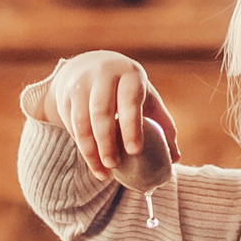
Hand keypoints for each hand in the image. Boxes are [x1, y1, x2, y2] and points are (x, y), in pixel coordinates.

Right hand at [23, 51, 175, 182]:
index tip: (135, 152)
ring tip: (103, 172)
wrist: (89, 67)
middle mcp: (103, 76)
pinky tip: (92, 162)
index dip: (131, 127)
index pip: (129, 101)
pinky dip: (82, 147)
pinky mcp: (66, 97)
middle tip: (114, 166)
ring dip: (90, 150)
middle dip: (107, 142)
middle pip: (101, 112)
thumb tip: (175, 158)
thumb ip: (163, 125)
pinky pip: (71, 126)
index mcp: (130, 75)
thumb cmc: (127, 91)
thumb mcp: (147, 99)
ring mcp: (81, 85)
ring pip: (82, 121)